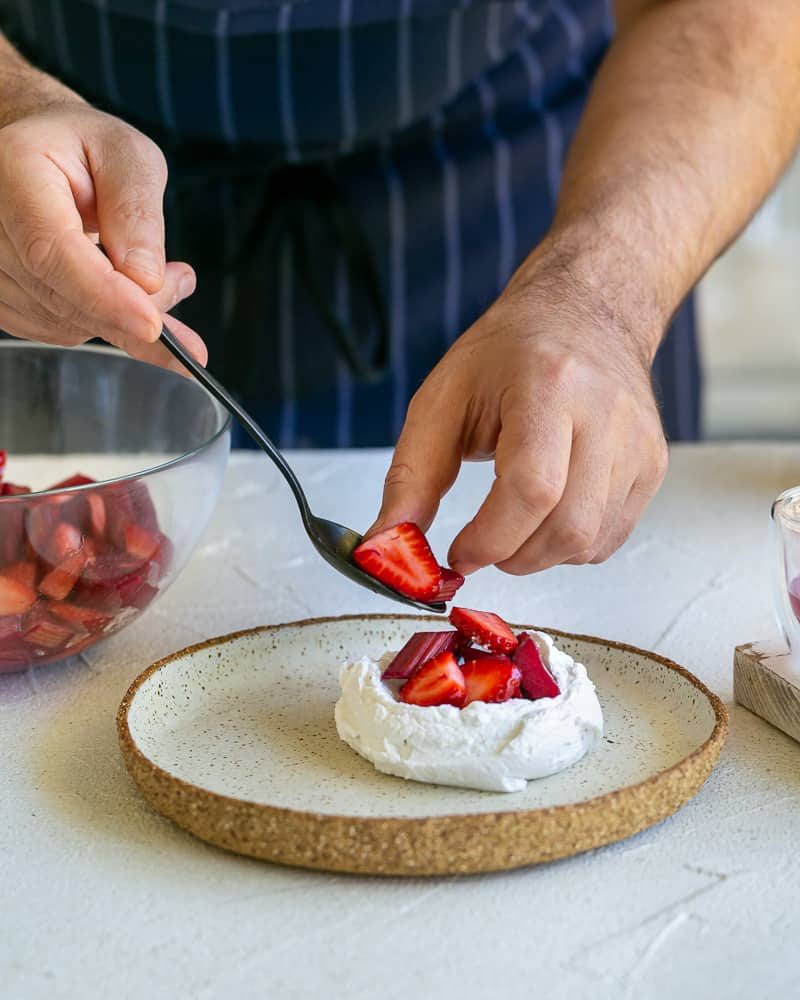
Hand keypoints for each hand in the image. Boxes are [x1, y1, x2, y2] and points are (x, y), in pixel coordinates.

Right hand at [0, 103, 205, 370]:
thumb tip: (145, 279)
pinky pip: (54, 329)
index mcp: (13, 172)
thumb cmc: (84, 147)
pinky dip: (98, 321)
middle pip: (58, 294)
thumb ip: (137, 212)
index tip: (152, 323)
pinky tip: (122, 294)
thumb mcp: (129, 157)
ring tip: (152, 276)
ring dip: (117, 316)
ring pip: (60, 321)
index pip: (51, 250)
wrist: (43, 151)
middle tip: (180, 283)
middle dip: (129, 307)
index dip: (103, 295)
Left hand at [370, 246, 668, 574]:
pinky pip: (610, 538)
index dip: (491, 538)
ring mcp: (639, 442)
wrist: (587, 312)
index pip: (532, 488)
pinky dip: (568, 547)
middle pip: (567, 526)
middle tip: (481, 546)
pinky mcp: (654, 465)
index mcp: (549, 385)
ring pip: (590, 542)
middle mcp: (606, 413)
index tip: (458, 553)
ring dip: (538, 556)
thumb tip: (387, 545)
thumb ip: (411, 477)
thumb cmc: (511, 352)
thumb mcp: (443, 399)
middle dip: (511, 556)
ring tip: (511, 526)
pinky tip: (545, 517)